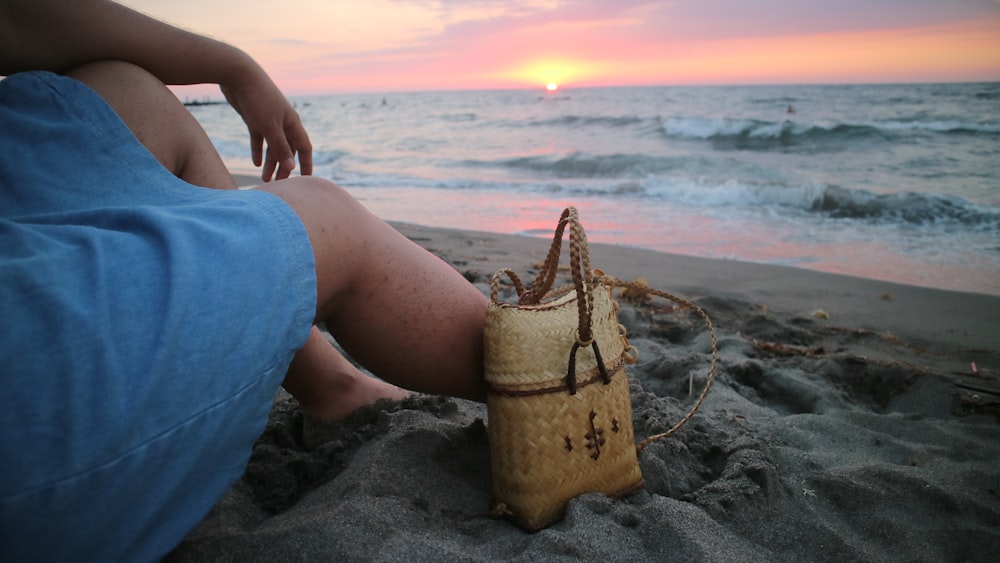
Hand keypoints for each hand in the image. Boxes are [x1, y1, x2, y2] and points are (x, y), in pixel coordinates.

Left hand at [221, 66, 312, 181]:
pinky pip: (259, 139)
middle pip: (287, 150)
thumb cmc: (258, 99)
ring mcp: (268, 120)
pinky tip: (255, 163)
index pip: (304, 147)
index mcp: (292, 123)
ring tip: (264, 179)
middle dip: (284, 167)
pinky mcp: (253, 118)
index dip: (306, 163)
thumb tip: (291, 167)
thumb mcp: (270, 126)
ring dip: (270, 162)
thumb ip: (280, 148)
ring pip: (272, 146)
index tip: (306, 180)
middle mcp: (283, 122)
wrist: (238, 74)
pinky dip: (258, 150)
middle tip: (278, 185)